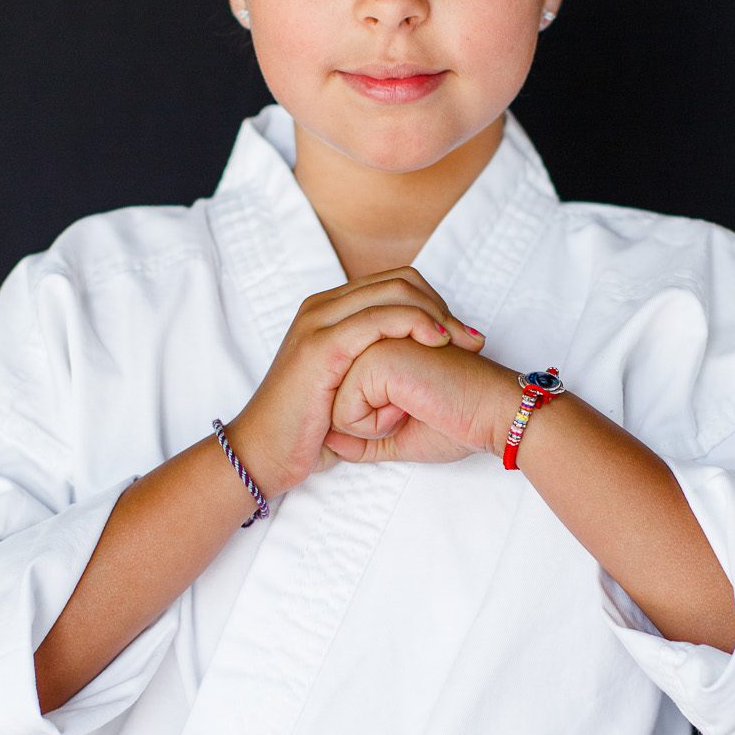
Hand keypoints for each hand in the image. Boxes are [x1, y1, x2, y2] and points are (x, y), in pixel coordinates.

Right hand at [223, 268, 485, 496]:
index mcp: (328, 310)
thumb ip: (374, 366)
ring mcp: (318, 322)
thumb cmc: (306, 430)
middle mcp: (322, 307)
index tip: (463, 337)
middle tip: (471, 340)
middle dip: (444, 306)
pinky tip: (439, 344)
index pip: (396, 283)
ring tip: (462, 343)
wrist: (264, 454)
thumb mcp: (347, 388)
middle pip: (401, 280)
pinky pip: (378, 319)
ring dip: (438, 315)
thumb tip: (418, 363)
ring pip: (394, 293)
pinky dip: (415, 325)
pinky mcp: (320, 345)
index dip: (436, 303)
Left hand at [323, 336, 513, 465]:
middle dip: (368, 422)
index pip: (337, 400)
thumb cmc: (456, 422)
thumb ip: (360, 438)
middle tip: (414, 406)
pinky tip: (411, 406)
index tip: (413, 408)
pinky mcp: (374, 355)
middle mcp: (370, 337)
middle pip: (331, 402)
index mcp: (375, 346)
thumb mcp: (397, 435)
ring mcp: (371, 340)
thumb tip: (329, 443)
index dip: (370, 423)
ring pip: (333, 406)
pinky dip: (376, 424)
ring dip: (373, 422)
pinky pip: (344, 412)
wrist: (493, 416)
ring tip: (412, 405)